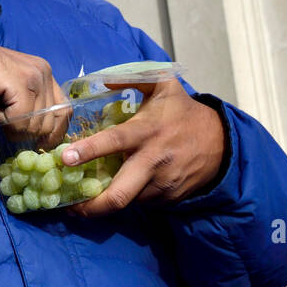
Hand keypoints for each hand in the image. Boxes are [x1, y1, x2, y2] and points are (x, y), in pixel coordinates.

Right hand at [0, 44, 69, 146]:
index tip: (41, 144)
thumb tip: (41, 136)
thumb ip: (29, 106)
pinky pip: (20, 120)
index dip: (55, 132)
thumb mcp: (12, 92)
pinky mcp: (21, 81)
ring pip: (34, 125)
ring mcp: (34, 76)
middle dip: (27, 132)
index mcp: (45, 74)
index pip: (64, 111)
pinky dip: (5, 122)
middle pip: (50, 122)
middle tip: (6, 123)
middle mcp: (44, 72)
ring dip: (13, 126)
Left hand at [62, 79, 224, 216]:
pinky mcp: (168, 199)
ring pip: (126, 201)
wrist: (221, 143)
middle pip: (118, 196)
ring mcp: (161, 184)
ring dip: (106, 201)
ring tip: (90, 197)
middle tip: (69, 208)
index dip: (89, 151)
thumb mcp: (163, 85)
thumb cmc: (183, 112)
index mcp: (146, 132)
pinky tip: (122, 187)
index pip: (114, 142)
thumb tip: (102, 80)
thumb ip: (133, 77)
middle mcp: (153, 161)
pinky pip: (140, 202)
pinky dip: (128, 197)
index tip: (65, 159)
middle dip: (90, 207)